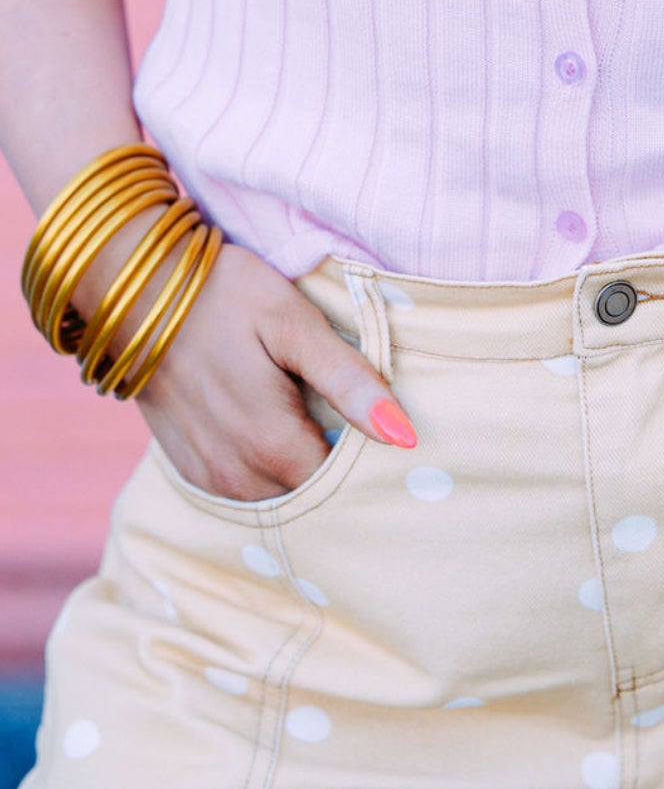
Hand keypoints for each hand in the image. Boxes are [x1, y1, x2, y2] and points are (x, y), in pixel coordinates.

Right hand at [107, 242, 416, 499]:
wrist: (133, 290)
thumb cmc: (222, 295)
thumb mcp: (293, 323)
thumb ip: (348, 382)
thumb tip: (404, 436)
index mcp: (273, 446)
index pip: (347, 485)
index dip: (372, 461)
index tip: (387, 430)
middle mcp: (239, 478)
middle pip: (315, 496)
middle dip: (341, 470)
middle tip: (351, 416)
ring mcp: (209, 479)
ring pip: (282, 498)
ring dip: (304, 470)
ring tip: (316, 418)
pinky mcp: (191, 470)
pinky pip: (248, 491)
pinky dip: (270, 470)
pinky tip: (279, 428)